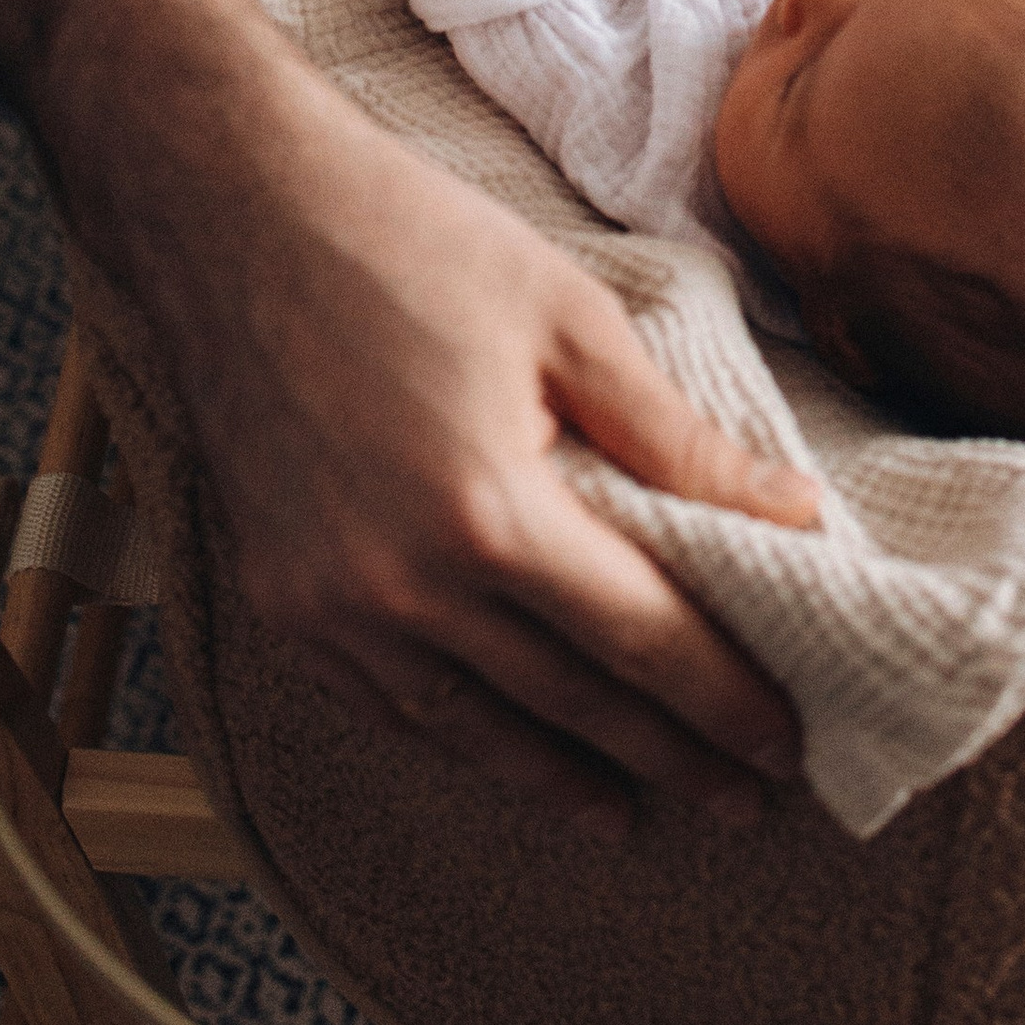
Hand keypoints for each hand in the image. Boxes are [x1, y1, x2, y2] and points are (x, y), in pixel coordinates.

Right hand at [147, 49, 823, 842]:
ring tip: (630, 812)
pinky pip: (384, 703)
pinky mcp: (279, 599)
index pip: (641, 639)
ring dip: (558, 777)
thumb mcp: (571, 320)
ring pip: (469, 726)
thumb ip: (678, 440)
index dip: (722, 700)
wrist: (231, 212)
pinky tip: (503, 753)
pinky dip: (456, 739)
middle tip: (741, 803)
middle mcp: (403, 585)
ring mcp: (329, 605)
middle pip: (567, 700)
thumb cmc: (410, 243)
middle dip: (666, 756)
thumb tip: (793, 514)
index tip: (786, 743)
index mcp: (491, 512)